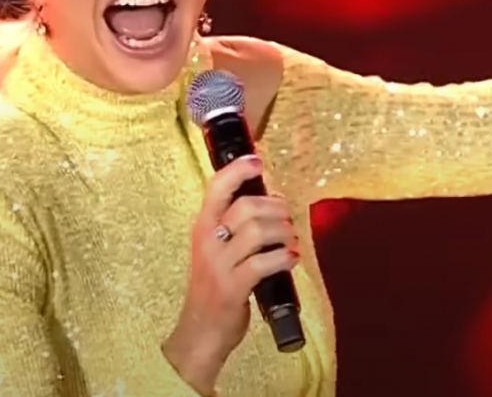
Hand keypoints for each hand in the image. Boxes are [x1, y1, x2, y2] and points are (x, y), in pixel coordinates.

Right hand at [162, 155, 299, 393]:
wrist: (200, 331)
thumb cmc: (215, 285)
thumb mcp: (217, 249)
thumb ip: (236, 225)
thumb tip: (271, 199)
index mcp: (203, 227)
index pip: (217, 187)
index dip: (238, 170)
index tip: (257, 161)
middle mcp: (207, 241)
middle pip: (246, 206)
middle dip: (276, 208)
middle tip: (287, 218)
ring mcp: (219, 265)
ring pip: (257, 231)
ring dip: (283, 232)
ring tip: (291, 240)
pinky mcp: (233, 288)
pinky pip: (264, 262)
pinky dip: (284, 257)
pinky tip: (291, 259)